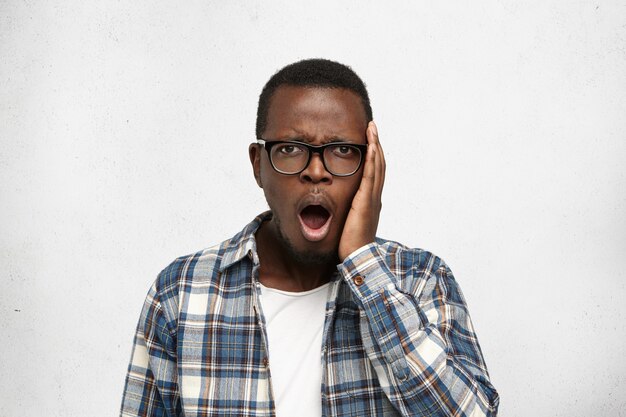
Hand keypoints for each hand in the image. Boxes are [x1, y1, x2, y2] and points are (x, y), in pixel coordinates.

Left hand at [338, 121, 385, 260]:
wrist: (357, 256)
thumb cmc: (350, 244)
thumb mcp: (345, 222)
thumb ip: (343, 211)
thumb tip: (330, 206)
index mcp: (370, 200)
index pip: (374, 172)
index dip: (373, 155)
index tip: (369, 140)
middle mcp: (374, 196)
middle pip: (379, 164)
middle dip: (375, 144)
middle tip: (372, 127)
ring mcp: (372, 197)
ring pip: (378, 166)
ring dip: (375, 145)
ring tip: (372, 128)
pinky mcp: (367, 200)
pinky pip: (372, 175)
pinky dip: (373, 159)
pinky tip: (371, 146)